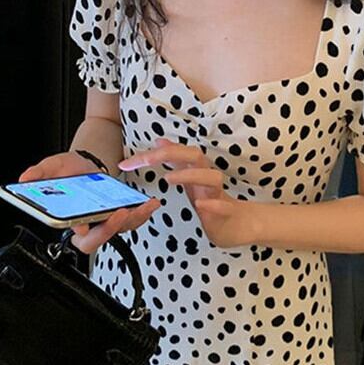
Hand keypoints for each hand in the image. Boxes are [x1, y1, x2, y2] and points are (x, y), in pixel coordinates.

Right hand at [18, 151, 160, 253]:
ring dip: (133, 219)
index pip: (73, 235)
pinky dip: (142, 212)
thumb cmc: (67, 171)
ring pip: (119, 230)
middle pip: (98, 240)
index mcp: (69, 219)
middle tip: (119, 214)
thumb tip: (24, 179)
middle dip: (109, 230)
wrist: (84, 164)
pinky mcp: (119, 215)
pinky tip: (149, 203)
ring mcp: (104, 221)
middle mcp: (87, 225)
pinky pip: (131, 220)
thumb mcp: (52, 167)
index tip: (84, 224)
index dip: (80, 232)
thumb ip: (39, 173)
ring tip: (144, 206)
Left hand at [118, 138, 253, 248]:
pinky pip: (223, 206)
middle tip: (147, 160)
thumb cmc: (211, 200)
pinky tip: (200, 206)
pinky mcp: (227, 213)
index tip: (125, 164)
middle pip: (195, 156)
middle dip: (171, 153)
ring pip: (211, 177)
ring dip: (190, 175)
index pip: (174, 154)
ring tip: (169, 179)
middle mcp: (207, 178)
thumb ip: (175, 161)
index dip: (150, 155)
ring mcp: (218, 194)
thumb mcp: (189, 179)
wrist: (239, 224)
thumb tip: (159, 140)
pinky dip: (213, 205)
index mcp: (195, 170)